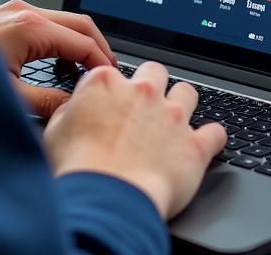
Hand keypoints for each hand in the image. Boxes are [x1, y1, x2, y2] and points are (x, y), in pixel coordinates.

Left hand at [0, 0, 116, 116]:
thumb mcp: (10, 98)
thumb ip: (48, 102)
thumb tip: (74, 107)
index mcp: (30, 27)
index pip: (85, 41)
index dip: (103, 64)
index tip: (112, 83)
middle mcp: (24, 12)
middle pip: (81, 24)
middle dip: (98, 50)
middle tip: (107, 77)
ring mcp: (14, 10)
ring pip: (64, 22)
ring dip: (79, 46)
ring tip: (82, 77)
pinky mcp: (6, 16)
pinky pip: (46, 24)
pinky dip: (60, 43)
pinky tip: (56, 68)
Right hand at [42, 61, 226, 219]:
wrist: (108, 199)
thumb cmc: (77, 169)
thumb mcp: (55, 131)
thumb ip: (70, 111)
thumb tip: (74, 109)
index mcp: (107, 83)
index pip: (113, 72)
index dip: (113, 88)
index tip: (112, 101)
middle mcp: (143, 92)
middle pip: (156, 71)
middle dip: (153, 84)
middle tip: (145, 105)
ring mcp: (172, 117)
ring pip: (188, 92)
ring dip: (183, 103)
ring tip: (176, 120)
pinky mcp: (194, 146)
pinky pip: (216, 132)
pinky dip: (213, 137)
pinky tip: (209, 141)